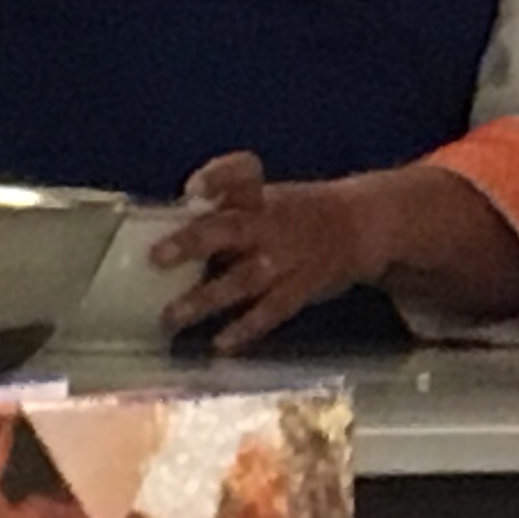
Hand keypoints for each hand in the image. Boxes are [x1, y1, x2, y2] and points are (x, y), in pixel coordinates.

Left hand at [160, 153, 376, 352]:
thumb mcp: (267, 200)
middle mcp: (271, 222)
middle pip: (231, 227)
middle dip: (194, 242)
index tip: (192, 189)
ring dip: (207, 298)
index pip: (242, 172)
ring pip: (244, 278)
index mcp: (260, 195)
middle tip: (157, 257)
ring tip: (172, 317)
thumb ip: (224, 215)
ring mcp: (287, 257)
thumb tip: (168, 239)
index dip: (218, 177)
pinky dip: (246, 329)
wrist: (361, 225)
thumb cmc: (297, 214)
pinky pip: (272, 310)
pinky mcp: (302, 286)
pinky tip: (220, 344)